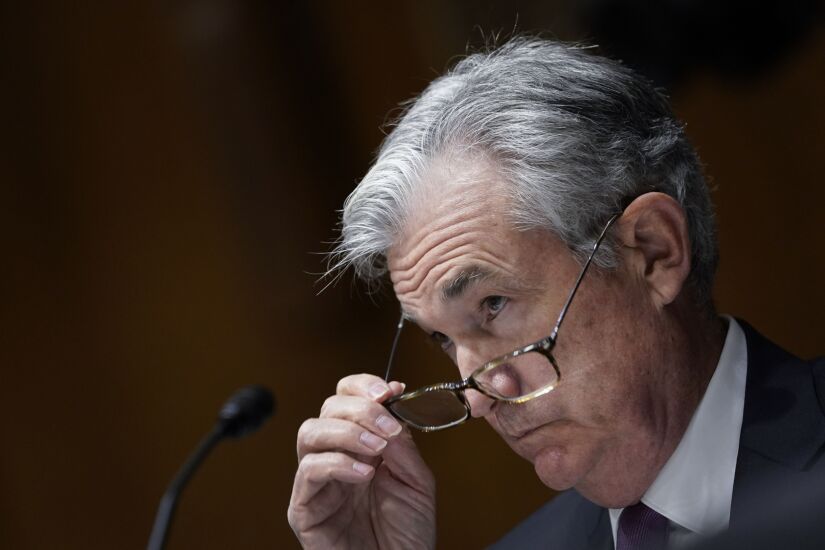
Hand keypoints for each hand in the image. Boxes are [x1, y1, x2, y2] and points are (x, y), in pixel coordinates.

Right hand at [288, 374, 435, 548]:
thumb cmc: (407, 535)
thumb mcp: (417, 481)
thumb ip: (403, 443)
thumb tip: (393, 404)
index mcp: (360, 445)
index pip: (346, 399)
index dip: (362, 387)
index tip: (389, 392)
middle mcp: (335, 457)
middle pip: (327, 408)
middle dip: (360, 409)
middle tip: (388, 424)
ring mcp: (317, 481)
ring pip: (310, 432)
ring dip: (347, 432)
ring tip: (377, 448)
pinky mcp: (304, 508)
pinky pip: (309, 471)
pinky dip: (338, 463)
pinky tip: (364, 473)